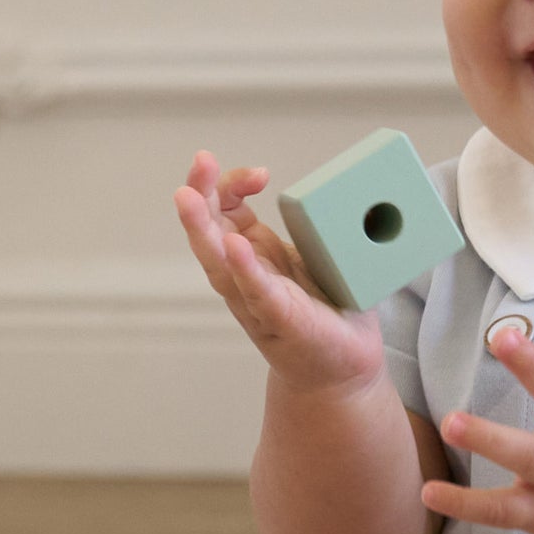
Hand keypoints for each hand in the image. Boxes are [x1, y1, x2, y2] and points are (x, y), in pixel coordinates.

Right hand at [174, 151, 382, 395]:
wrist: (346, 371)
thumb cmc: (329, 312)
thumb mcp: (317, 256)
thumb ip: (313, 226)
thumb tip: (333, 183)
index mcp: (252, 257)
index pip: (226, 212)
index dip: (233, 185)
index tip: (261, 173)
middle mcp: (244, 278)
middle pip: (208, 231)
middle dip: (200, 193)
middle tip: (201, 161)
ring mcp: (257, 302)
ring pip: (219, 263)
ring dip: (201, 228)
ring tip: (188, 197)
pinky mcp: (281, 323)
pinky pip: (256, 294)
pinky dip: (243, 269)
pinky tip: (233, 246)